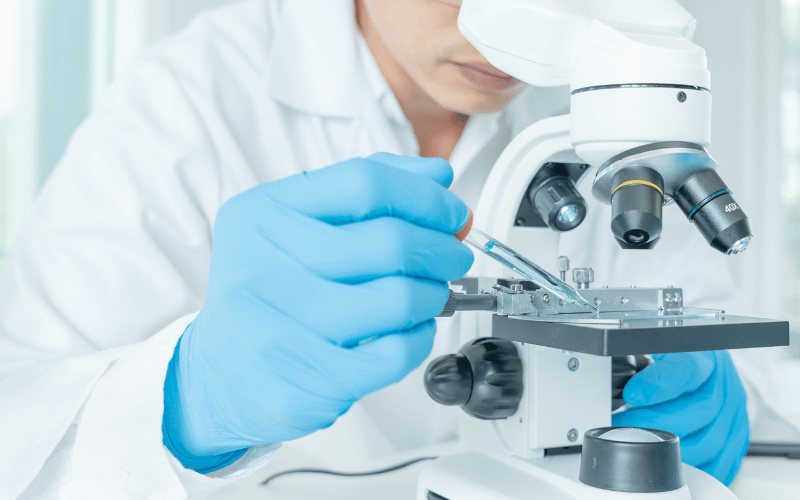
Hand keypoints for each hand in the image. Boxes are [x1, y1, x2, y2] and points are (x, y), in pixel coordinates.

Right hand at [162, 153, 473, 471]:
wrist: (220, 376)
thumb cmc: (268, 294)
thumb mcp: (296, 227)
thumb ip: (365, 195)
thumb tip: (438, 179)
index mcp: (262, 214)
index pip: (364, 183)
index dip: (425, 196)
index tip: (451, 211)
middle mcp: (263, 265)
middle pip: (390, 241)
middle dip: (442, 248)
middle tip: (453, 256)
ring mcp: (282, 326)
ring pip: (399, 298)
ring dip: (433, 294)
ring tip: (429, 294)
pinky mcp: (308, 379)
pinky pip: (395, 352)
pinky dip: (420, 338)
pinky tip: (409, 331)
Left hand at [612, 351, 748, 484]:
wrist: (711, 372)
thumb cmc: (681, 362)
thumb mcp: (660, 350)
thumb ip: (640, 359)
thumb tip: (607, 374)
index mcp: (706, 358)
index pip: (688, 368)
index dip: (659, 384)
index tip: (632, 394)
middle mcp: (725, 386)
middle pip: (701, 410)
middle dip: (657, 422)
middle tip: (626, 426)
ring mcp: (734, 415)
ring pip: (710, 442)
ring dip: (671, 450)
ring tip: (639, 445)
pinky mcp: (735, 440)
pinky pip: (720, 463)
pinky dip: (693, 467)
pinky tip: (667, 463)